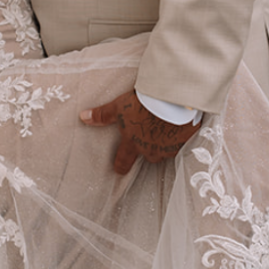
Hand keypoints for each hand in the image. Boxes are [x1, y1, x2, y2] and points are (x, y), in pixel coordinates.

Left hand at [80, 90, 200, 174]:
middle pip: (148, 156)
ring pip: (166, 149)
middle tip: (151, 133)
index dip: (120, 166)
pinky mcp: (186, 142)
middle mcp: (151, 150)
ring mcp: (169, 148)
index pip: (123, 162)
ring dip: (166, 139)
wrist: (173, 100)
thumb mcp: (120, 106)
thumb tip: (82, 117)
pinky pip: (182, 142)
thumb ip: (102, 115)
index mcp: (133, 144)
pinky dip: (181, 134)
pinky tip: (181, 124)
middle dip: (149, 146)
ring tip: (168, 125)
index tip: (119, 169)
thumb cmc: (144, 103)